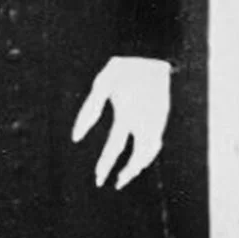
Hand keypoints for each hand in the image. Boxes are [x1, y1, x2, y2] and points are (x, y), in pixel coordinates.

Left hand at [71, 56, 170, 189]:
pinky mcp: (162, 116)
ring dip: (140, 165)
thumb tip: (76, 138)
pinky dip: (149, 153)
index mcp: (126, 115)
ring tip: (128, 173)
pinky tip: (142, 155)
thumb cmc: (121, 68)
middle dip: (127, 173)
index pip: (114, 148)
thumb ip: (89, 111)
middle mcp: (144, 121)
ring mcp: (156, 120)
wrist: (150, 53)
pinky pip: (156, 142)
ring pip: (150, 153)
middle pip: (138, 158)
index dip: (106, 165)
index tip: (99, 179)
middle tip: (116, 184)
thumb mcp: (101, 85)